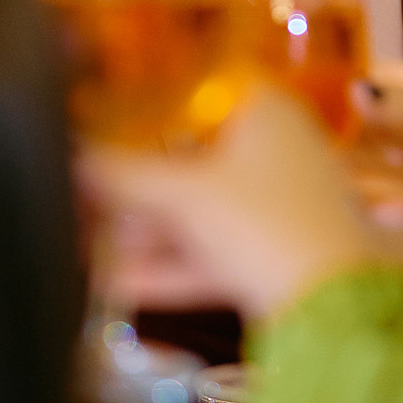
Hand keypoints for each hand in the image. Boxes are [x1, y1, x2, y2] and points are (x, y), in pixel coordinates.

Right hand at [80, 88, 374, 320]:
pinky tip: (110, 282)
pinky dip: (167, 266)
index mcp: (268, 113)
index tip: (98, 123)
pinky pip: (211, 253)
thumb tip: (71, 158)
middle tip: (78, 194)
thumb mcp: (183, 194)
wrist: (330, 305)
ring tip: (80, 239)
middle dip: (135, 187)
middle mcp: (278, 152)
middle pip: (192, 162)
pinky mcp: (275, 257)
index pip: (198, 97)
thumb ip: (124, 176)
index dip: (148, 109)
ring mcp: (279, 207)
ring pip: (201, 214)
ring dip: (144, 231)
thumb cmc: (265, 222)